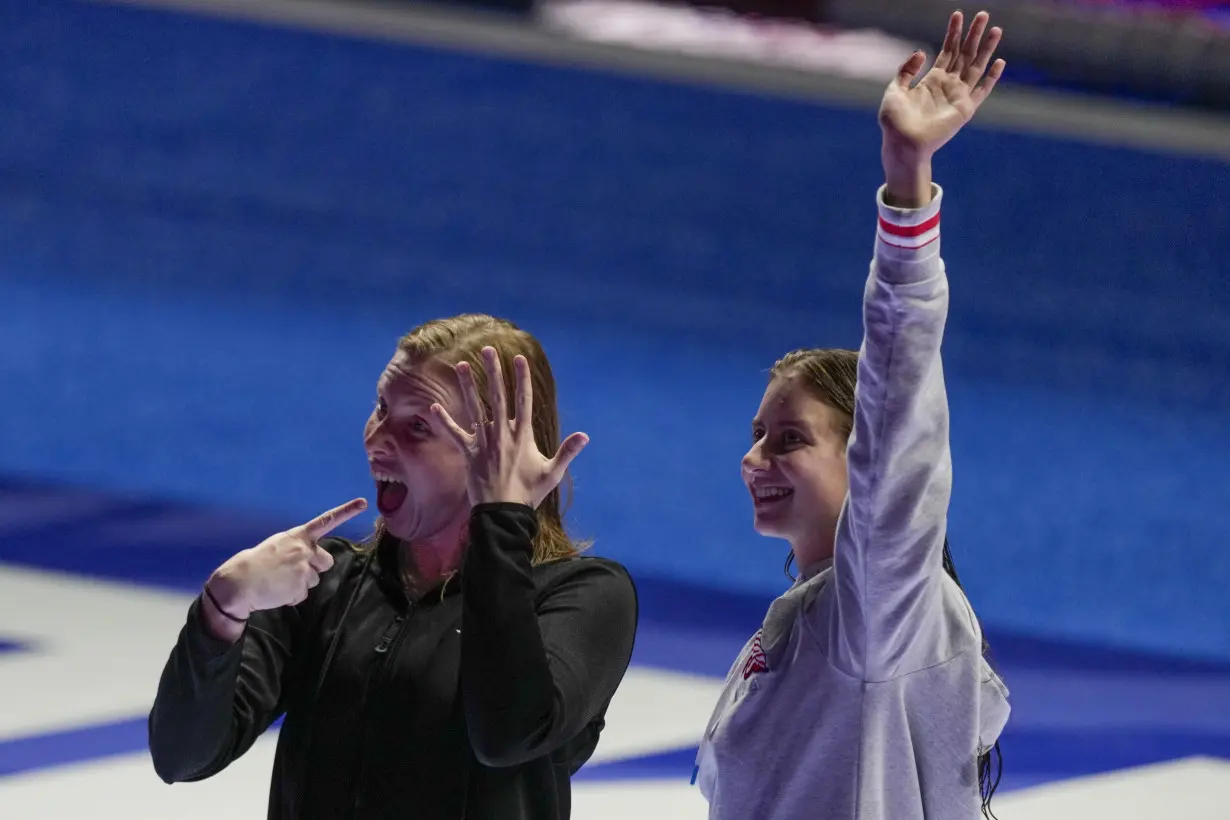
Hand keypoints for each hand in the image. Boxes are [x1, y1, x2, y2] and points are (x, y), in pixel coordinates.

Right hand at [206, 498, 367, 617]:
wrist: (239, 582)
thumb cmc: (255, 563)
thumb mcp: (277, 546)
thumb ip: (296, 549)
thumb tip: (308, 563)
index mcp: (297, 536)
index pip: (326, 520)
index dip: (346, 511)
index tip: (364, 503)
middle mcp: (304, 550)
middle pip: (327, 561)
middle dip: (316, 567)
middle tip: (296, 570)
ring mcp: (304, 568)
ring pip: (314, 580)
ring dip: (300, 583)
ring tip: (279, 581)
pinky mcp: (300, 587)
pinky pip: (302, 595)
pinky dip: (291, 596)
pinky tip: (277, 591)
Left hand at [433, 346, 587, 508]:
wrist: (503, 512)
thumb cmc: (529, 492)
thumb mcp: (552, 472)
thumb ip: (567, 451)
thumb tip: (585, 436)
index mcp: (523, 435)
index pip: (523, 401)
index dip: (522, 379)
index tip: (519, 359)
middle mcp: (502, 434)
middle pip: (498, 396)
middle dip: (494, 372)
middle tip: (489, 350)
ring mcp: (484, 442)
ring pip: (475, 408)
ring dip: (469, 386)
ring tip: (461, 365)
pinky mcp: (469, 453)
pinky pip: (454, 434)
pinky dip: (444, 421)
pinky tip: (432, 407)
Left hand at [879, 11, 1004, 202]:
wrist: (902, 144)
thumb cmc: (895, 122)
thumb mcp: (894, 90)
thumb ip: (906, 70)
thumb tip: (921, 52)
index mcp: (932, 80)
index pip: (947, 51)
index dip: (953, 33)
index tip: (958, 15)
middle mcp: (948, 85)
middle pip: (965, 54)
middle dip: (973, 34)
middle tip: (982, 14)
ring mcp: (958, 96)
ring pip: (976, 66)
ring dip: (986, 48)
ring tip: (995, 29)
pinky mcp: (965, 109)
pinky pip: (982, 91)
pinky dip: (991, 77)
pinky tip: (1000, 61)